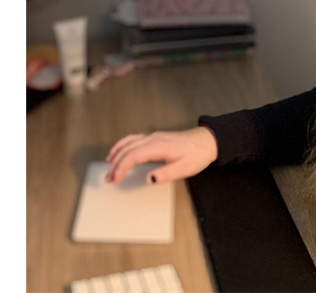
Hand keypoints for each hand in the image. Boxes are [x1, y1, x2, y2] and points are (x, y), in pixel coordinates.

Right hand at [104, 127, 218, 184]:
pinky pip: (132, 140)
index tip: (115, 180)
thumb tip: (148, 180)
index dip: (121, 168)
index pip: (133, 156)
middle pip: (127, 150)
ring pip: (127, 144)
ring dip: (116, 155)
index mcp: (159, 146)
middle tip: (109, 179)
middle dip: (115, 165)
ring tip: (109, 168)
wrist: (206, 141)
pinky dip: (121, 146)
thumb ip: (165, 174)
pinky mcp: (153, 137)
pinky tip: (117, 152)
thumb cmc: (196, 155)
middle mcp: (152, 138)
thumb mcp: (184, 169)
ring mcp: (152, 136)